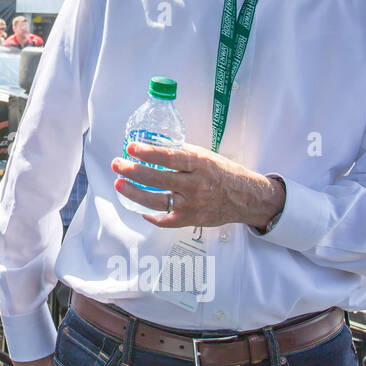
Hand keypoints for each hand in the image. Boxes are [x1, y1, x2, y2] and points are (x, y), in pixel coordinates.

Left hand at [112, 141, 284, 231]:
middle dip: (132, 171)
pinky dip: (150, 215)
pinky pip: (165, 220)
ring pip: (156, 200)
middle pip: (157, 178)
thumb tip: (155, 145)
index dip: (148, 152)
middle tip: (118, 164)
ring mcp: (192, 204)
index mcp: (200, 164)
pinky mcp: (191, 219)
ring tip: (120, 183)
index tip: (131, 148)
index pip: (170, 157)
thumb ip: (183, 153)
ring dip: (134, 192)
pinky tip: (140, 208)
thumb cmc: (225, 174)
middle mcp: (195, 185)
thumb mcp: (207, 156)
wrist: (247, 198)